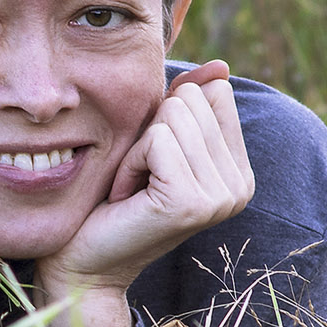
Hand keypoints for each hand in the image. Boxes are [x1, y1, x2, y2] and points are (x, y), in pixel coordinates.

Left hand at [33, 60, 254, 326]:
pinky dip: (129, 161)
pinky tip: (125, 195)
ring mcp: (220, 198)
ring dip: (137, 149)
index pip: (214, 93)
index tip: (155, 160)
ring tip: (132, 187)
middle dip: (152, 132)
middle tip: (140, 176)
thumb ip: (188, 102)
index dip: (169, 117)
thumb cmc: (115, 197)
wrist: (86, 260)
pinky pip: (156, 141)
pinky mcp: (190, 203)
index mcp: (240, 172)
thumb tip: (220, 66)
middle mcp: (240, 188)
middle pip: (192, 101)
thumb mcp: (157, 142)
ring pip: (173, 118)